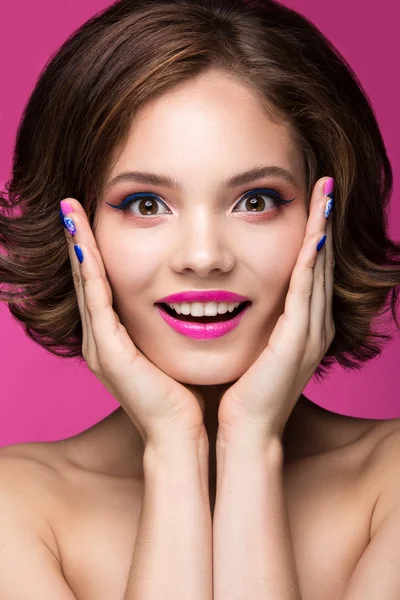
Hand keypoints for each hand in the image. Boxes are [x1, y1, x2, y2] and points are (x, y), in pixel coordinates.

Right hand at [60, 199, 206, 447]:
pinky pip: (97, 304)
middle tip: (71, 206)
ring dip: (79, 249)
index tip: (90, 220)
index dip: (92, 254)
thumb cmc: (182, 394)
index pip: (100, 286)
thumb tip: (184, 297)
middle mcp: (100, 341)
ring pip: (86, 287)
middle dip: (78, 242)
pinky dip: (90, 273)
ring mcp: (100, 347)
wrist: (180, 435)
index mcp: (114, 340)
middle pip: (85, 281)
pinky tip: (86, 245)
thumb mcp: (168, 350)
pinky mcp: (109, 353)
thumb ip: (164, 326)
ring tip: (71, 214)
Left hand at [217, 176, 334, 442]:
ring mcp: (310, 333)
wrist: (246, 432)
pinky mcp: (297, 341)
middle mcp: (314, 325)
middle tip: (325, 184)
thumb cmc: (244, 392)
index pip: (310, 270)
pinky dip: (310, 260)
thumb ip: (258, 321)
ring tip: (324, 194)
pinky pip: (305, 291)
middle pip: (322, 263)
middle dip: (324, 222)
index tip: (312, 201)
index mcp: (303, 326)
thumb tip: (239, 295)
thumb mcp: (255, 347)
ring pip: (318, 270)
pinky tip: (313, 232)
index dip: (314, 234)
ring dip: (322, 230)